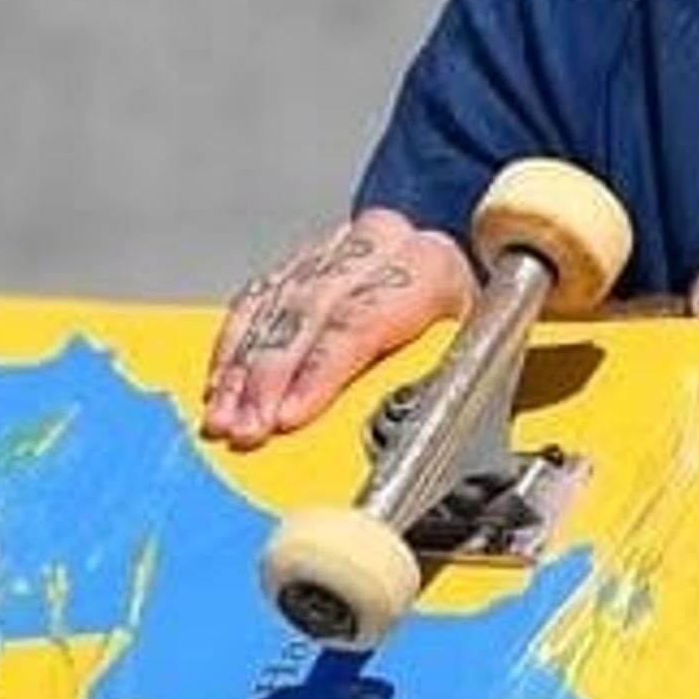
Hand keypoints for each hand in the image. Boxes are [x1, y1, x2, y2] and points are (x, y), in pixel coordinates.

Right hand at [201, 209, 476, 445]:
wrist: (464, 277)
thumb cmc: (466, 335)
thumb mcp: (478, 359)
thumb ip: (440, 392)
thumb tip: (405, 450)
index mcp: (429, 268)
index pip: (363, 320)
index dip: (320, 372)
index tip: (290, 416)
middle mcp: (378, 247)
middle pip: (309, 312)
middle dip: (271, 378)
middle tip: (249, 429)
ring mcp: (333, 249)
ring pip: (274, 307)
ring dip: (243, 372)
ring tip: (225, 421)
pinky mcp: (298, 263)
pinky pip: (254, 303)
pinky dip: (232, 351)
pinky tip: (220, 388)